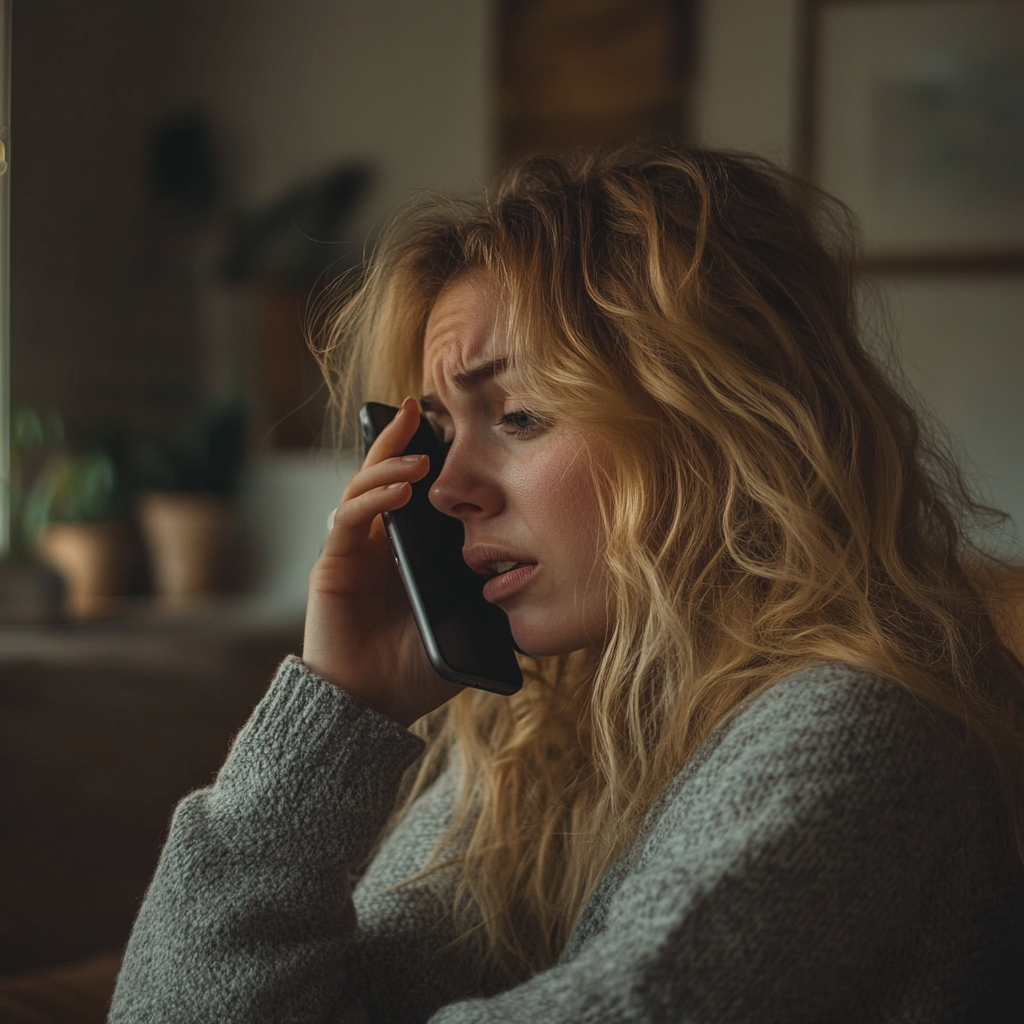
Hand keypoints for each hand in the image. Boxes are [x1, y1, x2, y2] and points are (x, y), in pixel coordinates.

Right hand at [303, 397, 462, 726]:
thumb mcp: (465, 623)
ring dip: (389, 464)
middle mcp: (378, 543)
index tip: (449, 426)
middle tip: (415, 408)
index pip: (414, 492)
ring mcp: (354, 549)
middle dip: (398, 439)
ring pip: (364, 487)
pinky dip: (372, 498)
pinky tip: (398, 490)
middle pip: (383, 475)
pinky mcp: (333, 562)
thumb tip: (531, 574)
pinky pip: (350, 518)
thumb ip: (486, 595)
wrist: (371, 706)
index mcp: (409, 551)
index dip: (424, 456)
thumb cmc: (417, 670)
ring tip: (420, 457)